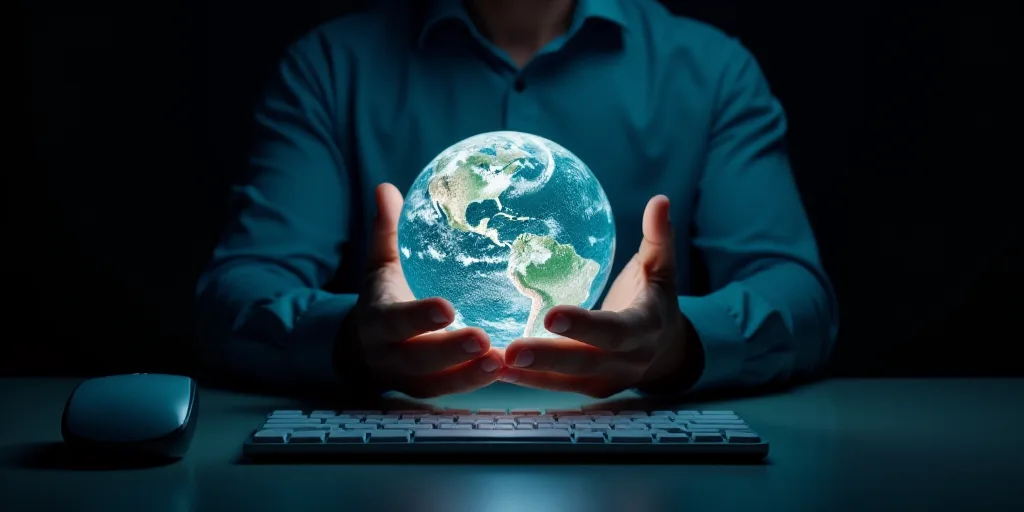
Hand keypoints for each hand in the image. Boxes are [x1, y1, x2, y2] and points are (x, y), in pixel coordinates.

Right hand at [339, 183, 504, 397]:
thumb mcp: (380, 266)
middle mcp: (388, 356)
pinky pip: (450, 393)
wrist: (358, 350)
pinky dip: (476, 385)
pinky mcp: (425, 392)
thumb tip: (387, 187)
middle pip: (418, 359)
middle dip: (450, 352)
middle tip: (484, 340)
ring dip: (469, 376)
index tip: (447, 307)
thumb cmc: (381, 298)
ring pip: (436, 384)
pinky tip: (510, 370)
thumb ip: (387, 231)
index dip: (418, 317)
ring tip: (503, 360)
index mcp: (376, 321)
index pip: (395, 321)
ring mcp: (406, 380)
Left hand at [500, 195, 689, 397]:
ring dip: (530, 374)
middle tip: (512, 349)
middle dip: (549, 357)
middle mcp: (628, 360)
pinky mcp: (591, 390)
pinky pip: (558, 388)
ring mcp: (608, 380)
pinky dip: (527, 381)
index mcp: (646, 327)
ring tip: (494, 362)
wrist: (670, 352)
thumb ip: (658, 237)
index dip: (585, 326)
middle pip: (586, 362)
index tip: (552, 315)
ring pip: (567, 380)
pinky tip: (496, 369)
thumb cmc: (656, 300)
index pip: (615, 330)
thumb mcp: (661, 269)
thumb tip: (659, 200)